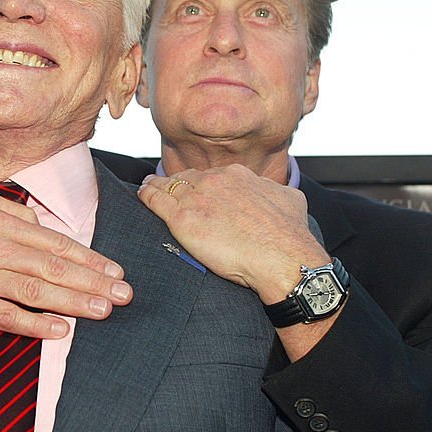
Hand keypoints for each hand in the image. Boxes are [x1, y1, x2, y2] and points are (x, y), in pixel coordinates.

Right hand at [0, 187, 132, 338]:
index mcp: (2, 224)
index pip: (56, 243)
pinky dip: (34, 324)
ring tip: (103, 311)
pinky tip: (60, 330)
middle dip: (93, 282)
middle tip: (124, 295)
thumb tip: (46, 225)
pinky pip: (5, 316)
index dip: (90, 259)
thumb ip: (15, 213)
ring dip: (73, 301)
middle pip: (54, 266)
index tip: (117, 272)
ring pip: (35, 290)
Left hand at [137, 164, 329, 304]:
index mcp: (237, 175)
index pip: (211, 175)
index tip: (197, 189)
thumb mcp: (290, 200)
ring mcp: (196, 197)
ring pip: (168, 185)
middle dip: (177, 183)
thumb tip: (276, 191)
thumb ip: (274, 191)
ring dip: (156, 185)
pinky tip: (141, 195)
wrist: (281, 257)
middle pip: (187, 177)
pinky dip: (146, 196)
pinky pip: (155, 200)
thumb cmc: (288, 235)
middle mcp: (215, 180)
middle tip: (168, 188)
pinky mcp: (182, 218)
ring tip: (148, 187)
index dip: (201, 182)